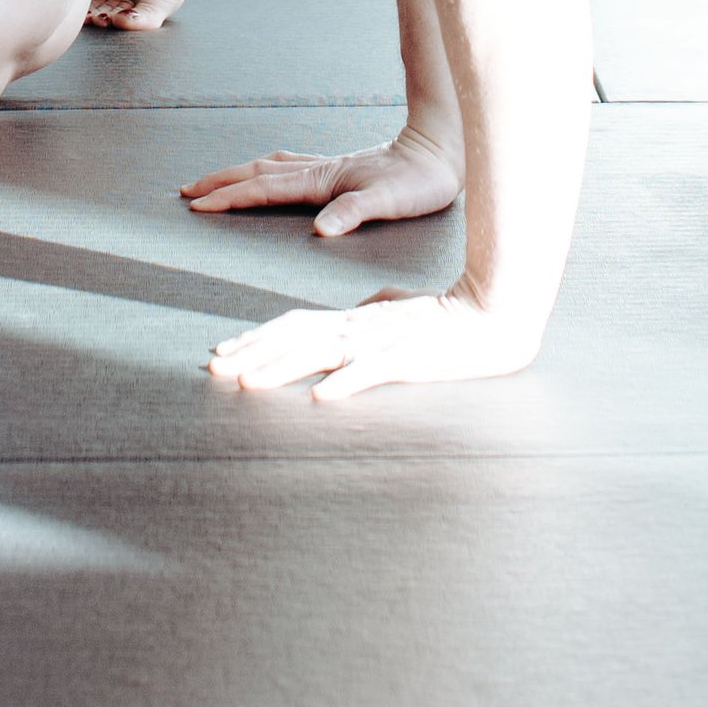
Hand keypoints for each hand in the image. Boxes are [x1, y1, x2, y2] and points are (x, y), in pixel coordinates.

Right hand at [179, 128, 461, 236]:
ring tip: (214, 182)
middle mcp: (319, 170)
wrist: (442, 152)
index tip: (198, 206)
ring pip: (270, 167)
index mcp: (323, 180)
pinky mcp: (340, 170)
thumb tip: (320, 230)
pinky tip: (268, 174)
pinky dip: (266, 171)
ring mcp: (328, 168)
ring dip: (239, 174)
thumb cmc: (420, 181)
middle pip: (257, 173)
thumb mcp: (390, 202)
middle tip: (186, 192)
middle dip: (221, 182)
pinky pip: (289, 168)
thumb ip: (354, 213)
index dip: (230, 198)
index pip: (265, 189)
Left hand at [207, 286, 541, 401]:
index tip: (223, 351)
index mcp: (355, 318)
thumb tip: (359, 309)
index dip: (256, 337)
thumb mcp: (401, 312)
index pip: (294, 323)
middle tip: (213, 367)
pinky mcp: (408, 357)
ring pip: (320, 353)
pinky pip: (371, 372)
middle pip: (294, 336)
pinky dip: (345, 383)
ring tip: (246, 385)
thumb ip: (376, 309)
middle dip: (251, 352)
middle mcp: (359, 326)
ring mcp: (381, 341)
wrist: (494, 313)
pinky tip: (320, 398)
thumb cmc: (450, 318)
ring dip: (280, 369)